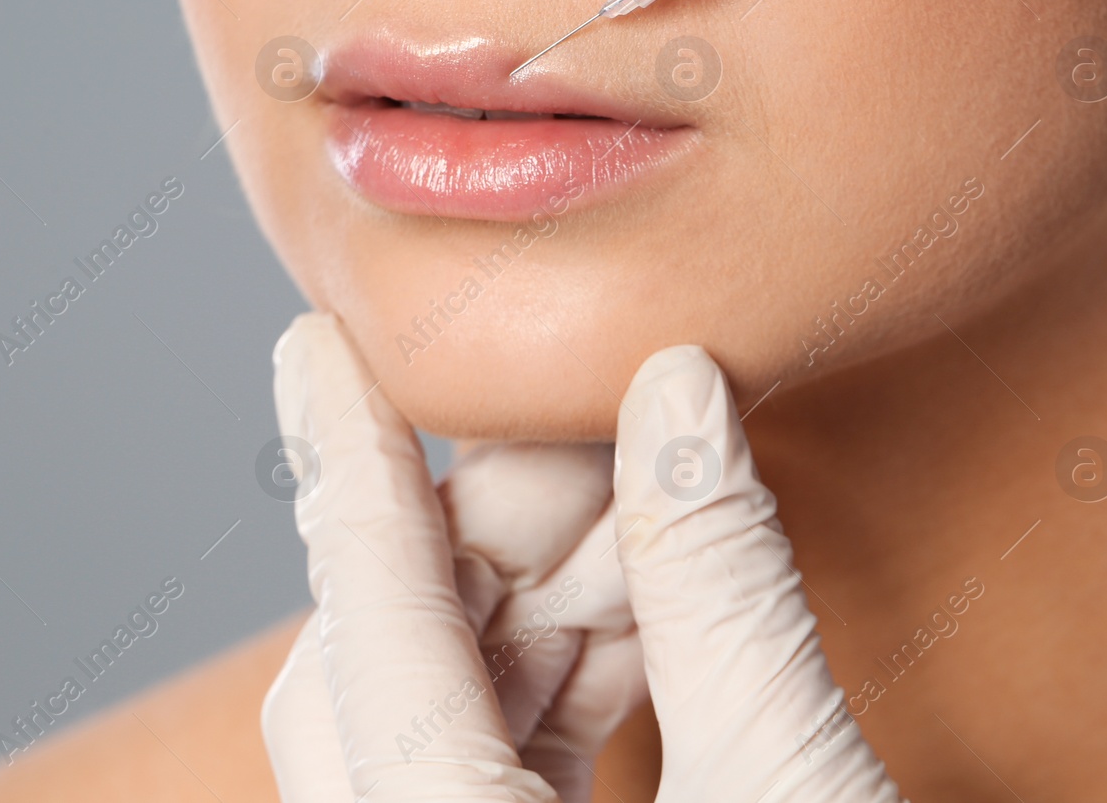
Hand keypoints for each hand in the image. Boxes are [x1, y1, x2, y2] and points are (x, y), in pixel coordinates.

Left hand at [262, 312, 903, 800]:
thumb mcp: (796, 799)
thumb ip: (722, 587)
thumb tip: (678, 397)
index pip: (367, 610)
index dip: (342, 458)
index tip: (309, 347)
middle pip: (385, 662)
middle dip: (489, 541)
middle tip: (589, 448)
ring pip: (435, 718)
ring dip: (537, 614)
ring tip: (644, 535)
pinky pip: (482, 774)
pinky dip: (554, 693)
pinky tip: (634, 632)